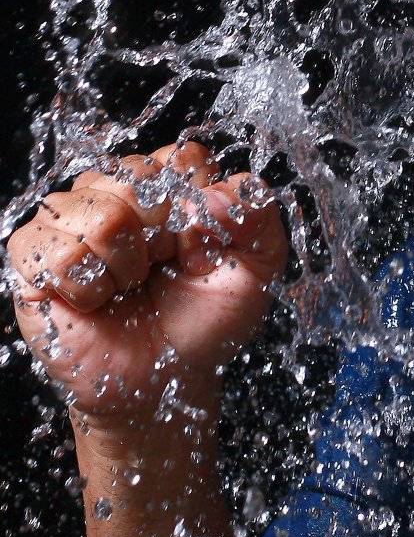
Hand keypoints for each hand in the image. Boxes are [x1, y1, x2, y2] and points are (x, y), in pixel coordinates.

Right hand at [5, 140, 287, 428]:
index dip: (200, 210)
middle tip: (162, 270)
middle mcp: (116, 190)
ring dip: (127, 265)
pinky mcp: (32, 255)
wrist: (167, 378)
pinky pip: (60, 250)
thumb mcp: (257, 267)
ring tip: (129, 286)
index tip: (202, 248)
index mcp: (169, 184)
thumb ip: (258, 215)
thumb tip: (217, 192)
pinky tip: (96, 298)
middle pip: (140, 177)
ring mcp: (70, 218)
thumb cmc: (207, 319)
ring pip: (103, 214)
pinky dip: (88, 285)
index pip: (183, 159)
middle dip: (165, 237)